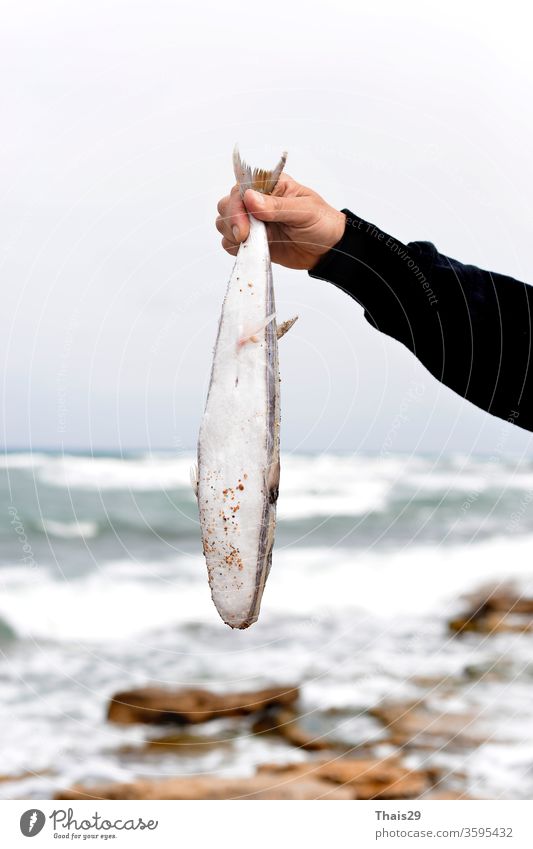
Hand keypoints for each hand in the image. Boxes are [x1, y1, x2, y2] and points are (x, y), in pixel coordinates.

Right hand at [215, 174, 345, 270]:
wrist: (328, 249)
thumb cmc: (322, 223)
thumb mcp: (305, 210)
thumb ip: (278, 206)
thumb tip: (250, 198)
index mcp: (269, 186)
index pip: (240, 189)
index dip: (236, 207)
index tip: (244, 227)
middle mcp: (257, 202)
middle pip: (226, 206)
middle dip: (231, 222)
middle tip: (245, 237)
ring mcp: (253, 222)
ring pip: (224, 225)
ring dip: (231, 236)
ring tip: (253, 243)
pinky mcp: (253, 242)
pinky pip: (231, 244)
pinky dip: (236, 249)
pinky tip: (252, 250)